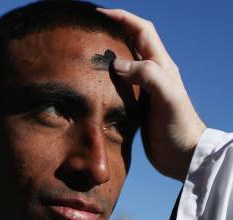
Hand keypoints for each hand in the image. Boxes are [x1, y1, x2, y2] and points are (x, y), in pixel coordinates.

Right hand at [97, 8, 205, 180]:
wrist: (183, 156)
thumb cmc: (179, 127)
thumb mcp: (168, 97)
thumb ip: (147, 75)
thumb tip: (116, 63)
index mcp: (162, 66)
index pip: (142, 30)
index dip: (123, 18)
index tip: (100, 14)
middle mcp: (153, 74)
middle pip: (131, 43)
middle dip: (112, 31)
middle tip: (88, 31)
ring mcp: (145, 90)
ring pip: (123, 63)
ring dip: (107, 55)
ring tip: (85, 54)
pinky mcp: (137, 106)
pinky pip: (118, 85)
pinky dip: (104, 79)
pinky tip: (91, 85)